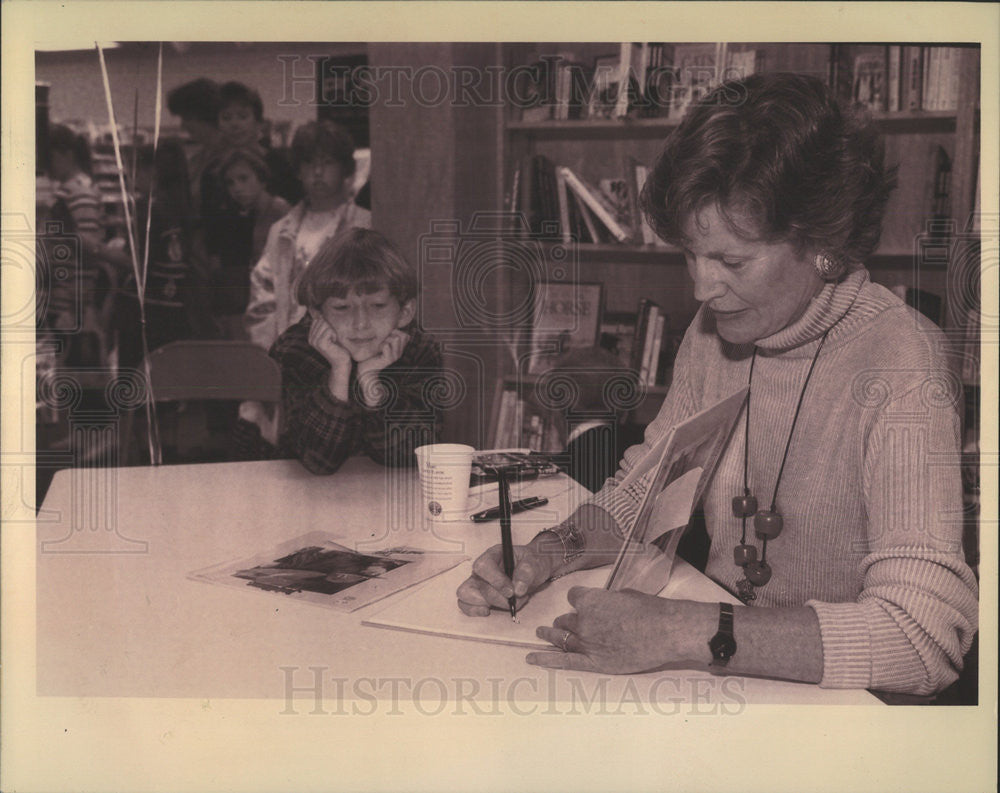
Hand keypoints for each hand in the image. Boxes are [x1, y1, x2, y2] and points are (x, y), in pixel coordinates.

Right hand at [307, 311, 351, 371]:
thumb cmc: (339, 347)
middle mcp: (311, 339)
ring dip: (333, 331)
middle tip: (333, 339)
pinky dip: (334, 334)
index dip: (327, 324)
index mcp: (311, 336)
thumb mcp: (330, 334)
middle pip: (321, 320)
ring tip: (333, 341)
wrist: (342, 362)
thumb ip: (324, 325)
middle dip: (331, 327)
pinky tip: (334, 342)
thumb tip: (320, 313)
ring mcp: (314, 341)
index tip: (330, 335)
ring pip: (325, 324)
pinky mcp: (320, 343)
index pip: (317, 319)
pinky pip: (329, 330)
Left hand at [357, 329, 408, 376]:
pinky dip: (380, 344)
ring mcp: (395, 356)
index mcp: (399, 349)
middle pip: (402, 335)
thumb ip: (387, 336)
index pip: (406, 336)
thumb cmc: (371, 353)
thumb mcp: (380, 342)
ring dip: (386, 338)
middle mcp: (400, 353)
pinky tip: (376, 348)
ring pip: (396, 339)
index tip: (386, 335)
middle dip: (392, 333)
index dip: (397, 332)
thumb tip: (389, 326)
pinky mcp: (389, 359)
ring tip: (378, 343)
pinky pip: (387, 345)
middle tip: (381, 339)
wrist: (365, 369)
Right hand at [456, 542, 555, 616]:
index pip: (483, 566)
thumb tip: (518, 588)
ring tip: (508, 603)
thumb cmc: (532, 563)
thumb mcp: (536, 563)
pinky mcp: (477, 595)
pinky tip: (489, 611)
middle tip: (516, 598)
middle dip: (498, 598)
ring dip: (488, 604)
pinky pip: (465, 604)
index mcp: (494, 555)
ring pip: (466, 595)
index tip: (511, 591)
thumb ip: (528, 572)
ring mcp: (478, 582)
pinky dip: (474, 611)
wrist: (533, 571)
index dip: (496, 581)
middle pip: (478, 585)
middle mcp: (482, 568)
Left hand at [527, 588, 709, 673]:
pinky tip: (532, 658)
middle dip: (565, 620)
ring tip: (542, 634)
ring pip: (563, 639)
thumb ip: (608, 601)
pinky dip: (547, 660)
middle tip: (562, 622)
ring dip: (551, 635)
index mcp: (590, 601)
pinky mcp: (596, 662)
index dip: (579, 599)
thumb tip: (605, 606)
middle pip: (566, 620)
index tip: (581, 601)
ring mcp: (588, 643)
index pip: (574, 597)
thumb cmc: (651, 610)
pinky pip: (566, 661)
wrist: (666, 631)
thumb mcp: (625, 595)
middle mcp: (584, 621)